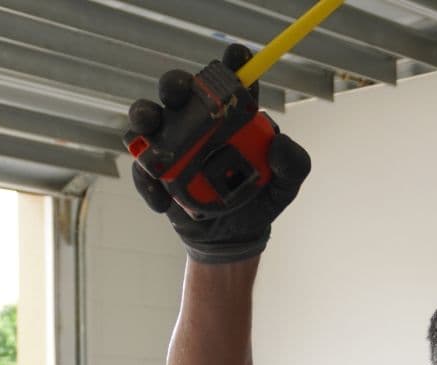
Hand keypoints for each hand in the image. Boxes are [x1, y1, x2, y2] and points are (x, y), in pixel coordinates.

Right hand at [125, 44, 311, 263]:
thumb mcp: (286, 185)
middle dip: (176, 84)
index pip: (231, 82)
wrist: (234, 237)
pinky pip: (142, 167)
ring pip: (148, 119)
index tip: (237, 56)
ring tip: (149, 126)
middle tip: (181, 92)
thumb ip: (294, 164)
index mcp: (231, 117)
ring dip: (145, 115)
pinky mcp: (155, 172)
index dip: (233, 63)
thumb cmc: (259, 199)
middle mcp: (197, 122)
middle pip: (179, 90)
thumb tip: (280, 143)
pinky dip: (148, 180)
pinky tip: (163, 201)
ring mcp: (172, 145)